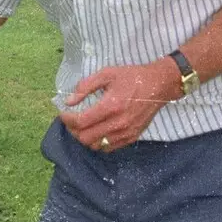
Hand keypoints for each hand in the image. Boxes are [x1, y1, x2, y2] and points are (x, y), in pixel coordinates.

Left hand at [58, 59, 178, 150]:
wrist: (159, 86)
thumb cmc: (132, 77)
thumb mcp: (107, 74)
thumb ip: (85, 87)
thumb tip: (69, 101)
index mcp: (110, 106)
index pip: (80, 122)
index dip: (67, 119)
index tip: (63, 113)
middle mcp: (118, 123)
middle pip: (85, 137)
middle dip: (73, 130)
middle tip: (72, 120)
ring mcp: (125, 133)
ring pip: (95, 146)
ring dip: (85, 137)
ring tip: (83, 126)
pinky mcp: (131, 137)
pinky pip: (108, 148)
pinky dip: (98, 142)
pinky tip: (97, 130)